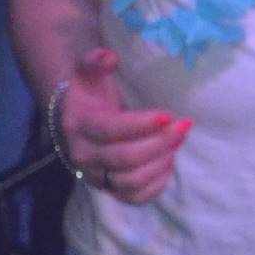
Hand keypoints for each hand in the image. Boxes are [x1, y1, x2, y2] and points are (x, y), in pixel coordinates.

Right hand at [52, 46, 190, 201]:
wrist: (71, 116)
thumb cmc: (87, 91)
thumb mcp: (87, 71)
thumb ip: (95, 62)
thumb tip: (109, 57)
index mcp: (78, 124)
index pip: (110, 130)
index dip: (140, 125)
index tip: (168, 115)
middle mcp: (82, 154)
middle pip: (124, 158)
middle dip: (159, 143)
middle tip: (183, 126)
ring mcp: (94, 175)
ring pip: (130, 181)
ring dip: (160, 163)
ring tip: (178, 142)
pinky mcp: (107, 188)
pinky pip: (132, 197)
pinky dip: (154, 186)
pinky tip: (169, 164)